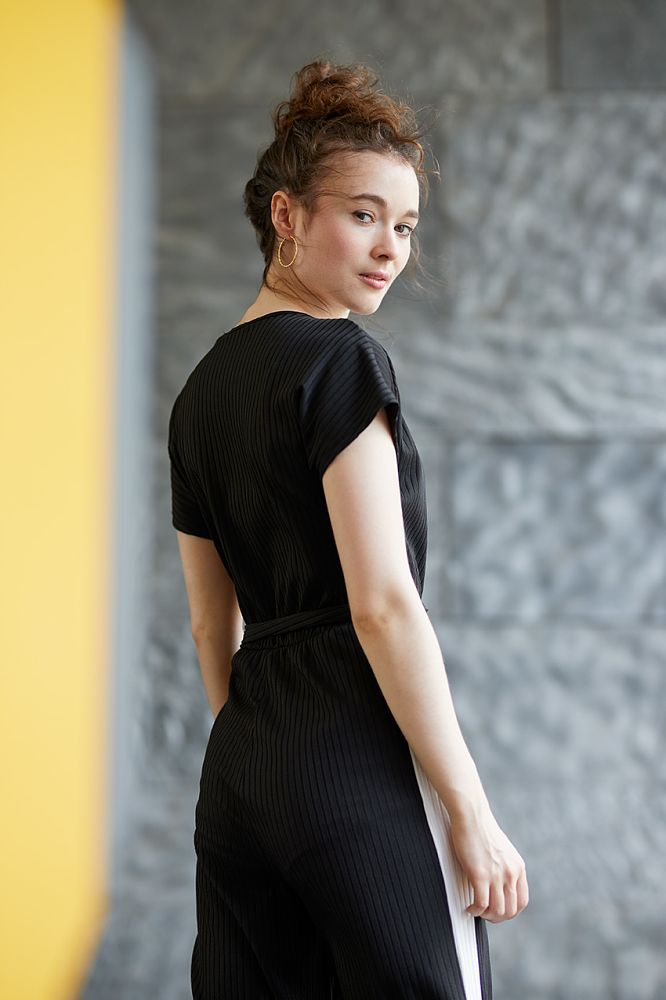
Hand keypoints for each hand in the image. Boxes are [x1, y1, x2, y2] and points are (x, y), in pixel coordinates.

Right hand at [448, 801, 528, 922]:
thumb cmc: (481, 828)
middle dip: (497, 917)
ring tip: (475, 910)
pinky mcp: (480, 874)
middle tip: (484, 914)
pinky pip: (481, 904)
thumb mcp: (502, 850)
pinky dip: (475, 910)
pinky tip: (469, 907)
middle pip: (511, 910)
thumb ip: (504, 866)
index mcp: (518, 867)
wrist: (471, 814)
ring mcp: (497, 874)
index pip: (522, 902)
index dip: (509, 912)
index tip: (497, 910)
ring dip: (485, 915)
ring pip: (497, 911)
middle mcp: (511, 873)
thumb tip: (498, 882)